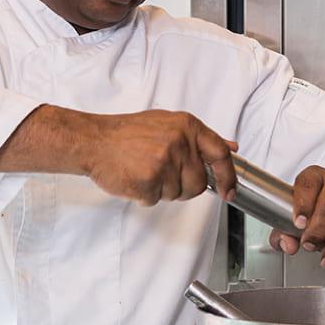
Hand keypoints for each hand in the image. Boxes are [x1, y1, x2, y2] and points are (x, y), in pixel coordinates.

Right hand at [85, 110, 237, 206]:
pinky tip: (134, 178)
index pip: (220, 154)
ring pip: (177, 194)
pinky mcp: (149, 181)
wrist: (94, 140)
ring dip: (161, 190)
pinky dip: (145, 196)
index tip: (229, 191)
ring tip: (143, 170)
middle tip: (161, 173)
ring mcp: (164, 162)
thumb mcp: (168, 124)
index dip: (228, 176)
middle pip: (198, 183)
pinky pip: (156, 200)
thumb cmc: (128, 133)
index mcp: (186, 126)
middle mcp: (179, 143)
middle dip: (183, 186)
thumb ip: (200, 138)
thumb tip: (230, 147)